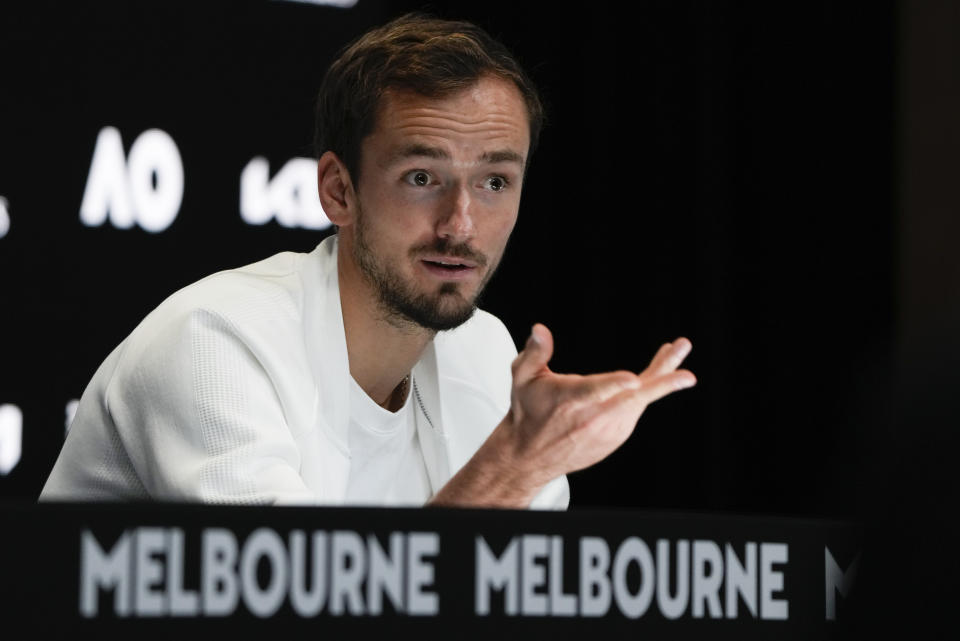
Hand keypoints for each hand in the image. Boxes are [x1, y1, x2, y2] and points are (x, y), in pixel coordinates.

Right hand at [429, 323, 695, 507]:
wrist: (530, 455)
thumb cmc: (528, 411)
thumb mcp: (522, 377)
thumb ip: (534, 352)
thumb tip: (540, 330)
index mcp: (572, 400)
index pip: (595, 391)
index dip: (614, 385)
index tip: (633, 379)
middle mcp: (593, 417)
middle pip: (634, 397)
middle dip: (663, 380)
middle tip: (686, 367)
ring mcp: (609, 430)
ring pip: (641, 401)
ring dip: (661, 377)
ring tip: (674, 350)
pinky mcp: (616, 437)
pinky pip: (636, 410)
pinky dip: (646, 392)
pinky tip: (647, 376)